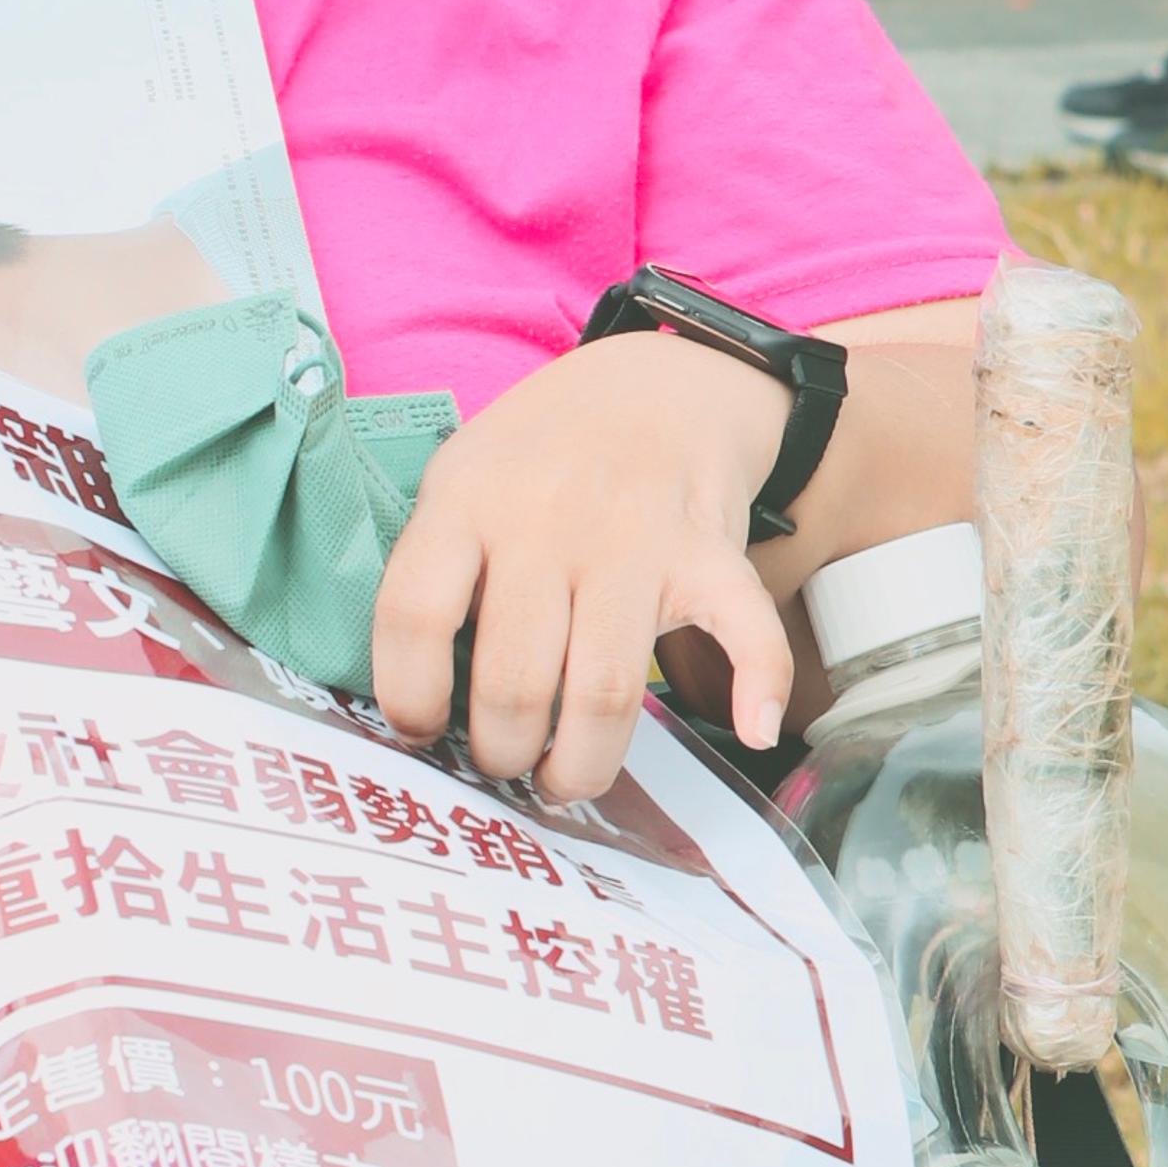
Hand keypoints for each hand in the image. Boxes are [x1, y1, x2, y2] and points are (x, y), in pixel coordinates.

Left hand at [370, 338, 797, 799]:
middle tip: (504, 761)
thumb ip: (434, 570)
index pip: (414, 614)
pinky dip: (758, 687)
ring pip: (604, 691)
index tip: (421, 732)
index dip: (409, 697)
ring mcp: (634, 539)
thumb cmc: (540, 458)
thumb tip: (417, 705)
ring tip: (564, 779)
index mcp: (466, 501)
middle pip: (515, 681)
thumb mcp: (459, 480)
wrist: (657, 387)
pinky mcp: (708, 555)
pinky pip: (743, 631)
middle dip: (503, 752)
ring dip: (582, 764)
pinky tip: (753, 731)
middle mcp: (547, 521)